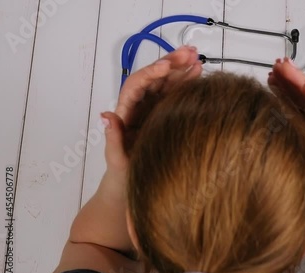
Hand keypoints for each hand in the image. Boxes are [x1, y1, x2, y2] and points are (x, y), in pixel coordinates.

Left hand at [102, 46, 201, 178]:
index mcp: (127, 113)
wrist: (132, 188)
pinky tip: (198, 72)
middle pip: (154, 78)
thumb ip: (113, 139)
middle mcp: (140, 106)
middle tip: (190, 52)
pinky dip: (186, 81)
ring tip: (197, 57)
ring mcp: (153, 109)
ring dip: (181, 68)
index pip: (136, 85)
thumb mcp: (117, 160)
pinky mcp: (165, 113)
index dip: (151, 73)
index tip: (167, 66)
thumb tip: (106, 115)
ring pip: (166, 82)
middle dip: (171, 62)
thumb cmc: (123, 176)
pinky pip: (175, 93)